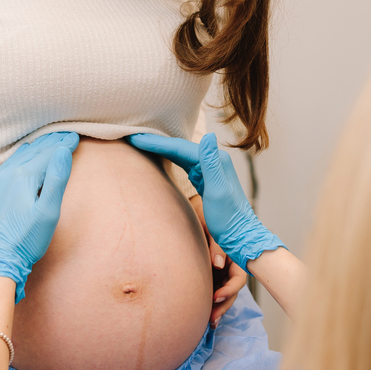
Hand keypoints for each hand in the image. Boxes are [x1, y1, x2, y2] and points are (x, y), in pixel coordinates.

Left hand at [0, 132, 77, 301]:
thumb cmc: (25, 239)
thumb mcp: (48, 211)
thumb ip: (56, 179)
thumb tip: (63, 152)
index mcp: (23, 175)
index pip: (48, 153)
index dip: (63, 144)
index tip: (75, 137)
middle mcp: (7, 173)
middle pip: (34, 151)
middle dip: (51, 143)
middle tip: (66, 136)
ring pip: (19, 156)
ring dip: (37, 149)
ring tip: (49, 143)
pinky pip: (8, 165)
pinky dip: (22, 158)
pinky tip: (25, 159)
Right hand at [128, 132, 284, 270]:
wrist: (239, 234)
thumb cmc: (228, 218)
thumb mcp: (218, 191)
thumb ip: (211, 163)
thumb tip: (209, 135)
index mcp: (215, 160)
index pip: (179, 147)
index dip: (157, 142)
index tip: (135, 137)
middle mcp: (213, 160)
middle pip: (178, 147)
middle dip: (155, 141)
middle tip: (131, 135)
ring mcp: (208, 168)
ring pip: (179, 153)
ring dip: (160, 147)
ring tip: (140, 142)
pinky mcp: (203, 178)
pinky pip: (182, 163)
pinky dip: (169, 157)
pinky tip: (158, 155)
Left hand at [189, 195, 243, 325]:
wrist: (199, 211)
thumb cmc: (209, 218)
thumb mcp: (213, 230)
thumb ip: (216, 246)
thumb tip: (218, 265)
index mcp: (236, 258)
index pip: (238, 280)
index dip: (228, 290)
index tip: (215, 297)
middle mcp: (231, 267)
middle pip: (232, 292)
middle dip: (223, 306)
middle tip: (212, 318)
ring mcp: (221, 272)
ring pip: (223, 294)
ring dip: (218, 308)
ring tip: (209, 322)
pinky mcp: (211, 275)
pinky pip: (214, 290)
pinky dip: (210, 302)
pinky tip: (204, 314)